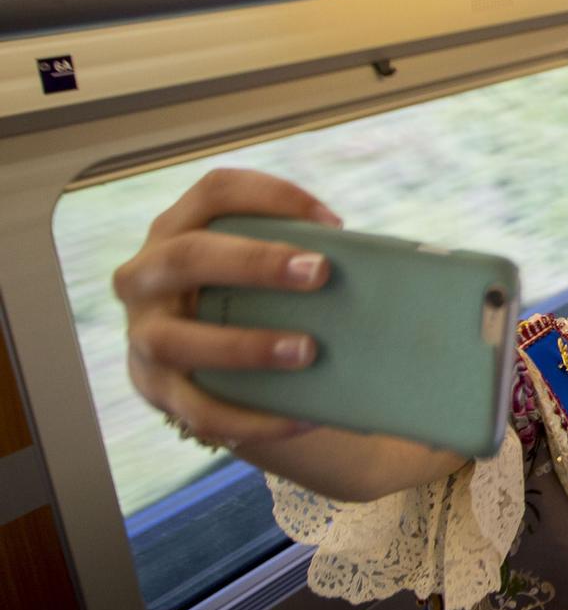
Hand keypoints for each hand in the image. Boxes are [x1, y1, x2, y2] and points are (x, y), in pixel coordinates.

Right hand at [113, 168, 341, 448]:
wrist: (210, 365)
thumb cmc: (253, 300)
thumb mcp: (262, 271)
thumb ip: (298, 258)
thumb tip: (382, 269)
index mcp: (178, 229)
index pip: (215, 190)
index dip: (272, 196)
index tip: (334, 224)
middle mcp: (147, 275)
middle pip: (187, 256)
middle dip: (255, 262)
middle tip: (320, 273)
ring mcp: (143, 335)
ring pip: (175, 340)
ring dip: (245, 346)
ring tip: (308, 351)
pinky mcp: (156, 391)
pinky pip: (198, 410)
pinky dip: (252, 417)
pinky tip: (302, 419)